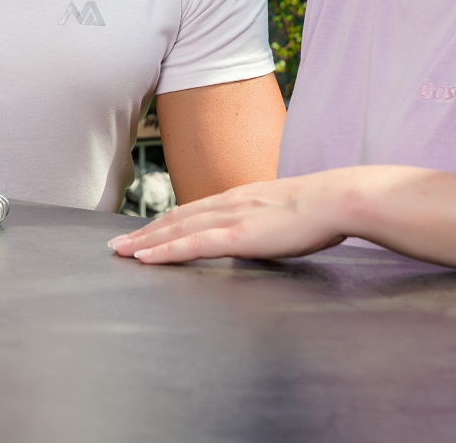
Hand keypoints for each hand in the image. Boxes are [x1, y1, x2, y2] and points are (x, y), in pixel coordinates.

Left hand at [107, 172, 353, 264]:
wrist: (338, 199)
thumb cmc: (322, 209)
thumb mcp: (286, 211)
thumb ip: (267, 220)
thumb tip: (265, 231)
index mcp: (240, 197)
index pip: (193, 210)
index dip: (165, 221)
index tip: (144, 231)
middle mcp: (228, 202)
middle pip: (175, 218)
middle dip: (144, 232)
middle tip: (117, 244)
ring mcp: (230, 217)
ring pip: (176, 229)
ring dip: (145, 241)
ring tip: (120, 251)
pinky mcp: (237, 235)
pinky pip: (192, 244)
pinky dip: (165, 251)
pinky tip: (145, 258)